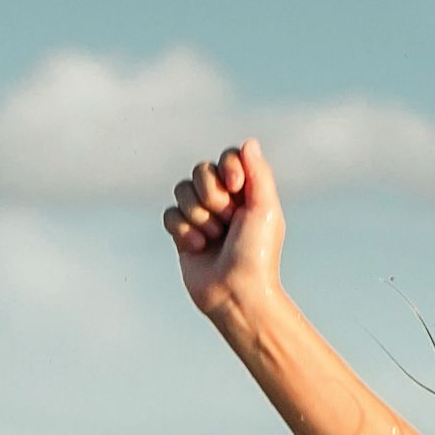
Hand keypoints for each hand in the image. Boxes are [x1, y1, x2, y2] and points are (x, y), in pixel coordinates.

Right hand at [167, 136, 284, 320]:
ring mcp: (201, 216)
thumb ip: (258, 172)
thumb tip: (248, 142)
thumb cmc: (256, 253)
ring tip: (213, 236)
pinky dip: (182, 230)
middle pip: (201, 170)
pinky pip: (169, 214)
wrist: (234, 293)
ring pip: (182, 190)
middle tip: (227, 220)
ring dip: (197, 214)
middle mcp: (224, 198)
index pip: (228, 157)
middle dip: (211, 195)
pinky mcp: (182, 234)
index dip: (227, 168)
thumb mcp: (264, 208)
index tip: (237, 188)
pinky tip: (197, 248)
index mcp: (247, 189)